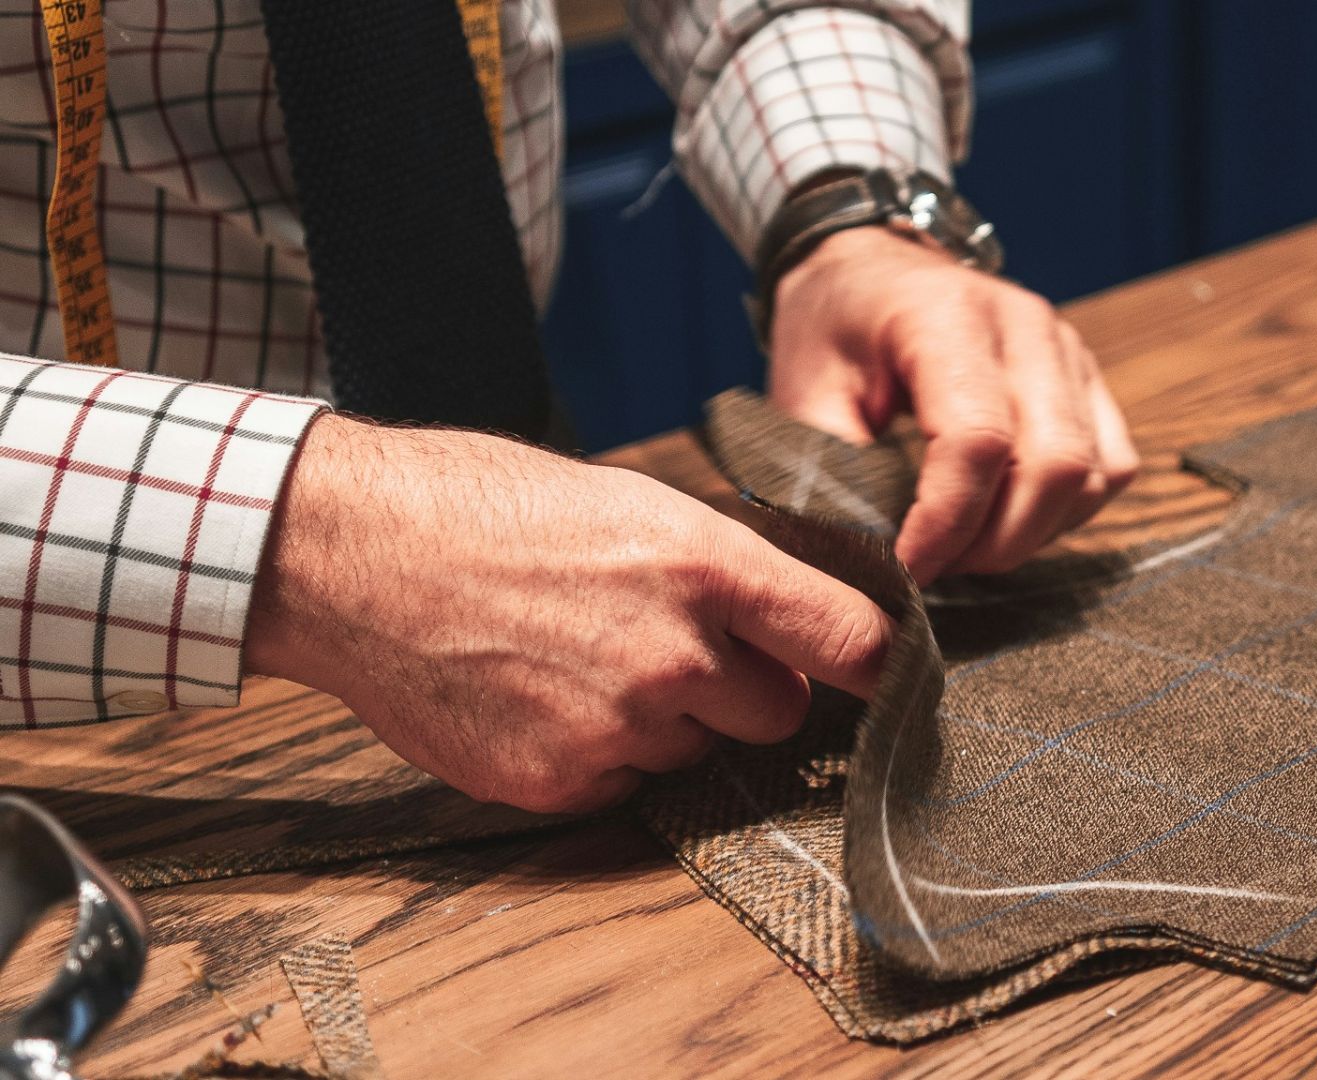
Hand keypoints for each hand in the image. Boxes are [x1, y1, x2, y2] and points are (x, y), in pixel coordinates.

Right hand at [244, 414, 891, 813]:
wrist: (351, 555)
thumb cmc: (484, 507)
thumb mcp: (631, 503)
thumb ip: (721, 574)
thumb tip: (787, 628)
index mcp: (705, 566)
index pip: (847, 640)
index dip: (880, 665)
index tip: (893, 678)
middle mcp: (674, 657)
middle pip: (779, 714)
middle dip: (746, 690)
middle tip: (677, 647)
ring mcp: (617, 728)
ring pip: (695, 750)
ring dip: (666, 721)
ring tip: (580, 656)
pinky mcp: (560, 782)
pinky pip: (624, 783)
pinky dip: (599, 753)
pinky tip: (541, 695)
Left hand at [766, 226, 1139, 581]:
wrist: (868, 269)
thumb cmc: (833, 330)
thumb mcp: (803, 393)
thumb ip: (832, 472)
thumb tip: (867, 558)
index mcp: (946, 317)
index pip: (978, 441)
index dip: (946, 524)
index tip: (905, 568)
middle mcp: (1024, 326)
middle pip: (1053, 465)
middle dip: (995, 543)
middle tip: (936, 564)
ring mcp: (1067, 349)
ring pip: (1090, 475)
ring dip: (1032, 533)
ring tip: (965, 543)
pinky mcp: (1088, 377)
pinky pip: (1111, 466)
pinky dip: (1068, 512)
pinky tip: (1008, 516)